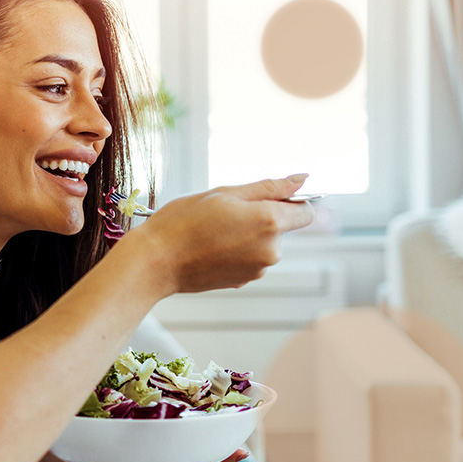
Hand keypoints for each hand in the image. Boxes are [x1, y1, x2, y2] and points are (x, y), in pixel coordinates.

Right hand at [134, 174, 314, 295]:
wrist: (156, 261)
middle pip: (282, 227)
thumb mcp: (226, 192)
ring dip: (248, 234)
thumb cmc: (184, 222)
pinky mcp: (244, 281)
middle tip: (225, 211)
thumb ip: (269, 187)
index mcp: (269, 221)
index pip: (305, 211)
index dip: (291, 201)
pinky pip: (250, 258)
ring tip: (213, 231)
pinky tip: (211, 247)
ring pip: (264, 243)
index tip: (269, 197)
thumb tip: (302, 180)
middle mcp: (270, 250)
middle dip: (262, 217)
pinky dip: (237, 250)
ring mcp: (258, 269)